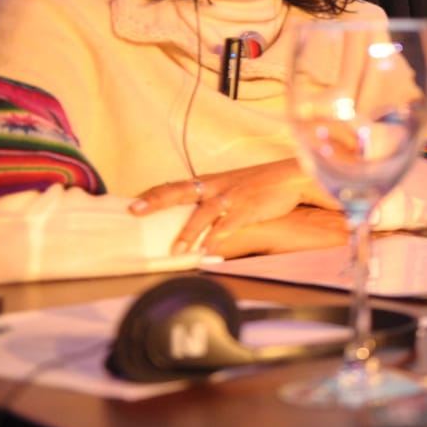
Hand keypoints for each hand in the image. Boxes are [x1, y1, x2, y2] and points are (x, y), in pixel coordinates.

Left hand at [130, 159, 337, 255]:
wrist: (293, 175)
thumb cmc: (262, 185)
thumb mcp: (233, 187)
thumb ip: (213, 200)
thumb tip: (194, 220)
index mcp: (211, 181)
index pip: (175, 185)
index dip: (153, 193)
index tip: (132, 203)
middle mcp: (217, 185)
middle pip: (180, 191)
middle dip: (157, 201)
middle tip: (136, 211)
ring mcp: (233, 195)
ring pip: (204, 212)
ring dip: (188, 232)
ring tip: (176, 250)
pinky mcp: (249, 207)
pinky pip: (229, 224)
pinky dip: (217, 238)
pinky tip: (207, 252)